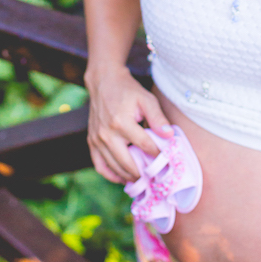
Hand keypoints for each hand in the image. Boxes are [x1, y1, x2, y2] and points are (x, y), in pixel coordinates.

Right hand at [84, 64, 172, 184]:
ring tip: (143, 179)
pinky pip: (100, 166)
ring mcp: (96, 140)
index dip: (157, 154)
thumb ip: (158, 118)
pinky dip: (112, 175)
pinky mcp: (91, 142)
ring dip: (129, 176)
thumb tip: (169, 136)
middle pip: (128, 162)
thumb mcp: (146, 99)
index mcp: (121, 122)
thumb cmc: (128, 90)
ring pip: (114, 167)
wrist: (104, 82)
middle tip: (156, 177)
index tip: (167, 159)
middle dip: (143, 172)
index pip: (144, 145)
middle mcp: (106, 134)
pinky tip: (124, 178)